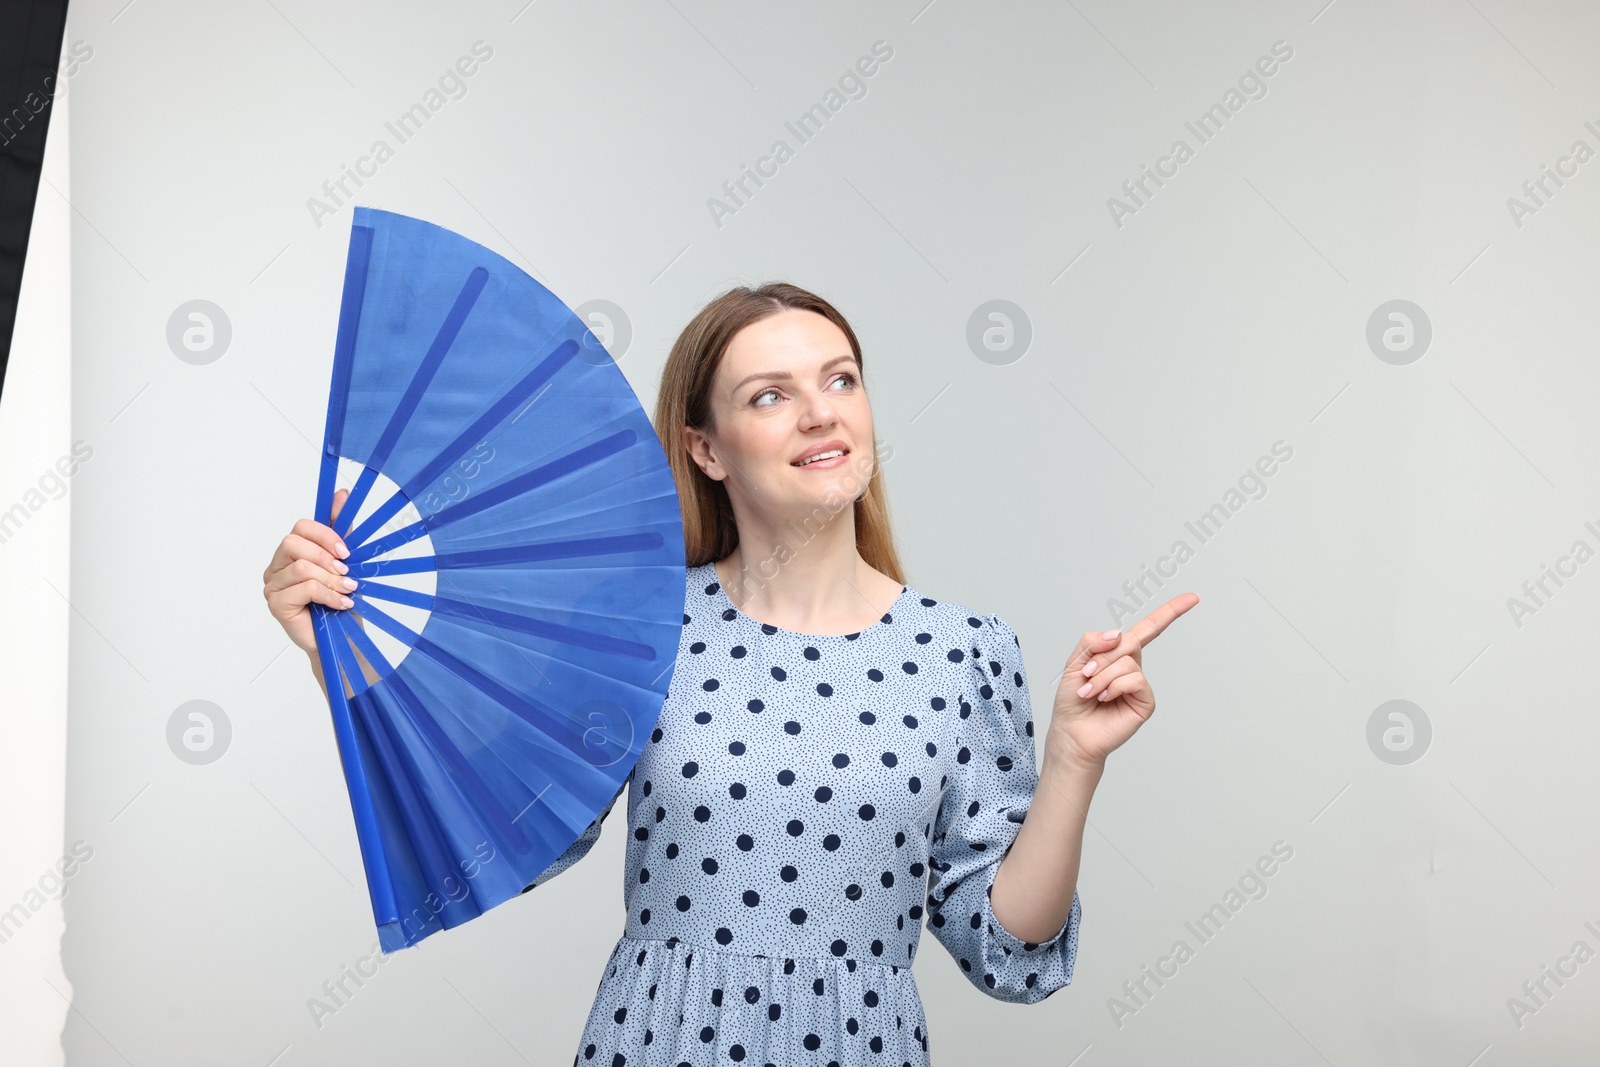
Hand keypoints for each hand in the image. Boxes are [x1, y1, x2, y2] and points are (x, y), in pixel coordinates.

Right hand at [262, 488, 356, 657]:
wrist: (342, 638)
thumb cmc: (341, 600)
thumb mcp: (346, 561)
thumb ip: (341, 529)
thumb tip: (342, 494)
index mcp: (293, 552)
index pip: (301, 527)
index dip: (325, 535)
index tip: (346, 551)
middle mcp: (277, 566)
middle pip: (293, 543)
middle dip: (325, 557)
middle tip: (346, 574)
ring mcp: (273, 585)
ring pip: (301, 568)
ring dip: (331, 580)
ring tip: (347, 592)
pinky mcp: (276, 604)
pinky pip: (303, 588)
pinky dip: (328, 596)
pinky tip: (340, 605)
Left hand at [1044, 593, 1199, 768]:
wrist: (1071, 732)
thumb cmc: (1072, 700)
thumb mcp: (1074, 663)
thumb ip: (1093, 641)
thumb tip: (1120, 634)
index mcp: (1118, 654)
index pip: (1147, 629)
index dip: (1170, 612)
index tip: (1193, 598)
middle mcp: (1132, 666)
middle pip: (1128, 641)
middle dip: (1101, 658)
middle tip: (1086, 675)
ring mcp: (1140, 684)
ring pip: (1128, 661)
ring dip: (1102, 676)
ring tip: (1092, 692)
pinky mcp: (1145, 700)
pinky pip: (1135, 679)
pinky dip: (1114, 686)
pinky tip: (1105, 698)